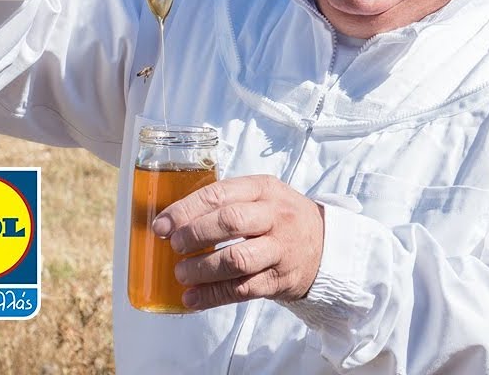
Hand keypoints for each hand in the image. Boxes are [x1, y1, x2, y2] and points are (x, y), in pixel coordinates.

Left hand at [150, 175, 325, 309]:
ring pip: (237, 259)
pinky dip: (213, 296)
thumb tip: (172, 221)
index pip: (220, 194)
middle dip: (195, 234)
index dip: (186, 210)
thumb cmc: (282, 219)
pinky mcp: (280, 280)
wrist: (325, 246)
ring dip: (202, 269)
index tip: (163, 225)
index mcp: (265, 189)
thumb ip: (226, 203)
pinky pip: (242, 290)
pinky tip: (193, 298)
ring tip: (182, 273)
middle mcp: (276, 216)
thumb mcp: (262, 197)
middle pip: (230, 221)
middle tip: (175, 246)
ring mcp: (280, 249)